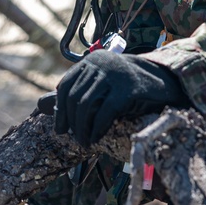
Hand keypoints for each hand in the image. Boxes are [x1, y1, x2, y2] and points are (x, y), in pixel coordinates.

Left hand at [53, 48, 187, 145]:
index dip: (60, 109)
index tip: (60, 129)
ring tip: (84, 143)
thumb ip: (73, 95)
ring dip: (82, 129)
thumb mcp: (100, 88)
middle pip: (75, 97)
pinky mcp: (129, 88)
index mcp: (92, 61)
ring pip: (87, 106)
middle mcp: (101, 64)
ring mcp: (115, 74)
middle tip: (74, 139)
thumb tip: (39, 105)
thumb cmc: (130, 88)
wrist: (166, 84)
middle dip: (71, 122)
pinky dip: (97, 128)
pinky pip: (105, 112)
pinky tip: (96, 139)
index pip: (66, 86)